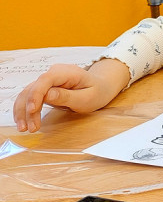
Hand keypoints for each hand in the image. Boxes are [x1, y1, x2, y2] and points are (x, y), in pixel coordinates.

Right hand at [13, 59, 130, 132]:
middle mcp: (54, 73)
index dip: (36, 94)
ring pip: (27, 94)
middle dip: (27, 108)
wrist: (101, 87)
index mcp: (67, 72)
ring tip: (24, 129)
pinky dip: (24, 110)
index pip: (45, 80)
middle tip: (29, 128)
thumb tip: (48, 95)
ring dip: (22, 111)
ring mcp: (47, 81)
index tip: (32, 110)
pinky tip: (23, 122)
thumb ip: (68, 96)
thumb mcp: (87, 97)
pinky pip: (29, 98)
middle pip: (33, 88)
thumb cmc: (97, 92)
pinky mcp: (44, 89)